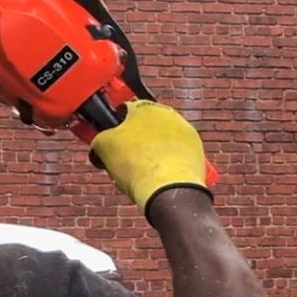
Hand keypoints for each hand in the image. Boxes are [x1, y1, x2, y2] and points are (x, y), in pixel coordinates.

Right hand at [90, 100, 211, 220]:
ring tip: (142, 172)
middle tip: (125, 159)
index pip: (124, 112)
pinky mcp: (197, 149)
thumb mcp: (103, 148)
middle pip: (145, 126)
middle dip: (135, 140)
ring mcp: (186, 131)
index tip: (110, 141)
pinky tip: (158, 176)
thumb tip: (100, 143)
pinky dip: (168, 162)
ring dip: (152, 151)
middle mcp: (168, 114)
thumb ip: (98, 138)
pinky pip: (176, 153)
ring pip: (161, 140)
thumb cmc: (137, 166)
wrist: (169, 189)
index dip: (114, 128)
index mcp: (144, 107)